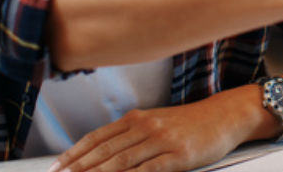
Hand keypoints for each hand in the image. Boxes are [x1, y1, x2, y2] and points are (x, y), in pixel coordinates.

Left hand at [51, 94, 254, 171]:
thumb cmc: (192, 122)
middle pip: (105, 150)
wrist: (226, 115)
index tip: (56, 167)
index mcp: (137, 117)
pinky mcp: (179, 156)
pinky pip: (148, 170)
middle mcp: (146, 126)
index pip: (97, 137)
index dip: (74, 153)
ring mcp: (162, 141)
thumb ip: (132, 133)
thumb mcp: (158, 121)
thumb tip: (103, 152)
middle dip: (79, 167)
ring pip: (121, 160)